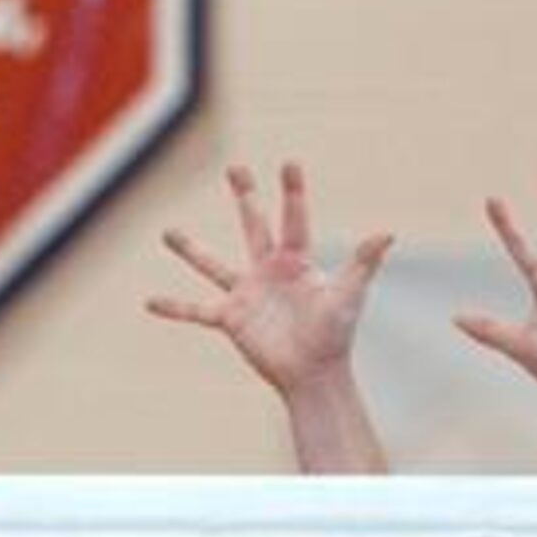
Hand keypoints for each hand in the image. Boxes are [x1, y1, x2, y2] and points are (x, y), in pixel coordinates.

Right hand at [147, 163, 390, 396]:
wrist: (313, 374)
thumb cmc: (335, 335)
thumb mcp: (349, 294)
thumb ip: (363, 262)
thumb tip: (386, 233)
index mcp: (297, 261)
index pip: (294, 218)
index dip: (292, 191)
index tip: (289, 162)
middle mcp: (269, 271)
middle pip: (254, 224)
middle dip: (245, 196)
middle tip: (234, 168)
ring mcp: (247, 294)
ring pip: (213, 265)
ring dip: (190, 249)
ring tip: (168, 232)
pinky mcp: (231, 319)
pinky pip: (197, 311)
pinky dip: (174, 308)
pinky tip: (150, 302)